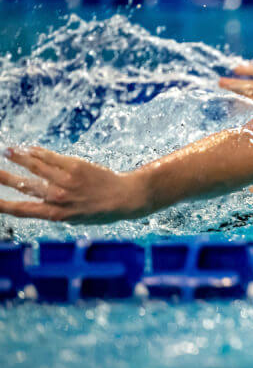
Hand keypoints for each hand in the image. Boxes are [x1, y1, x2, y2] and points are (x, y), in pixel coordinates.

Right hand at [0, 146, 143, 223]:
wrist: (124, 198)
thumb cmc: (99, 210)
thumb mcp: (74, 219)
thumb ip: (54, 210)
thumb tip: (35, 202)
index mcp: (56, 214)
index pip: (21, 210)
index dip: (2, 205)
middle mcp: (58, 197)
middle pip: (23, 184)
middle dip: (3, 177)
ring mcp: (66, 180)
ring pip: (35, 166)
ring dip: (19, 157)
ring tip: (7, 151)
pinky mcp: (75, 166)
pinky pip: (51, 157)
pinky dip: (37, 152)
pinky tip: (29, 148)